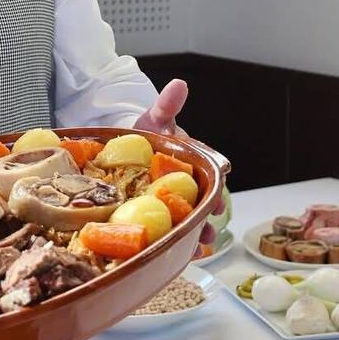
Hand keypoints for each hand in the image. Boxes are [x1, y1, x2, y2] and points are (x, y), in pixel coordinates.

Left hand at [133, 79, 225, 248]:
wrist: (120, 150)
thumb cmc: (145, 136)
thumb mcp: (154, 119)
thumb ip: (167, 106)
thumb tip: (179, 84)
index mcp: (192, 164)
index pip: (211, 175)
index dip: (216, 188)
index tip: (218, 196)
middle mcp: (187, 186)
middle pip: (203, 204)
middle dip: (207, 217)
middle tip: (209, 227)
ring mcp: (173, 203)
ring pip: (189, 221)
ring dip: (195, 235)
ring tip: (197, 247)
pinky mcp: (158, 216)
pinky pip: (171, 232)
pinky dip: (176, 244)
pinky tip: (178, 255)